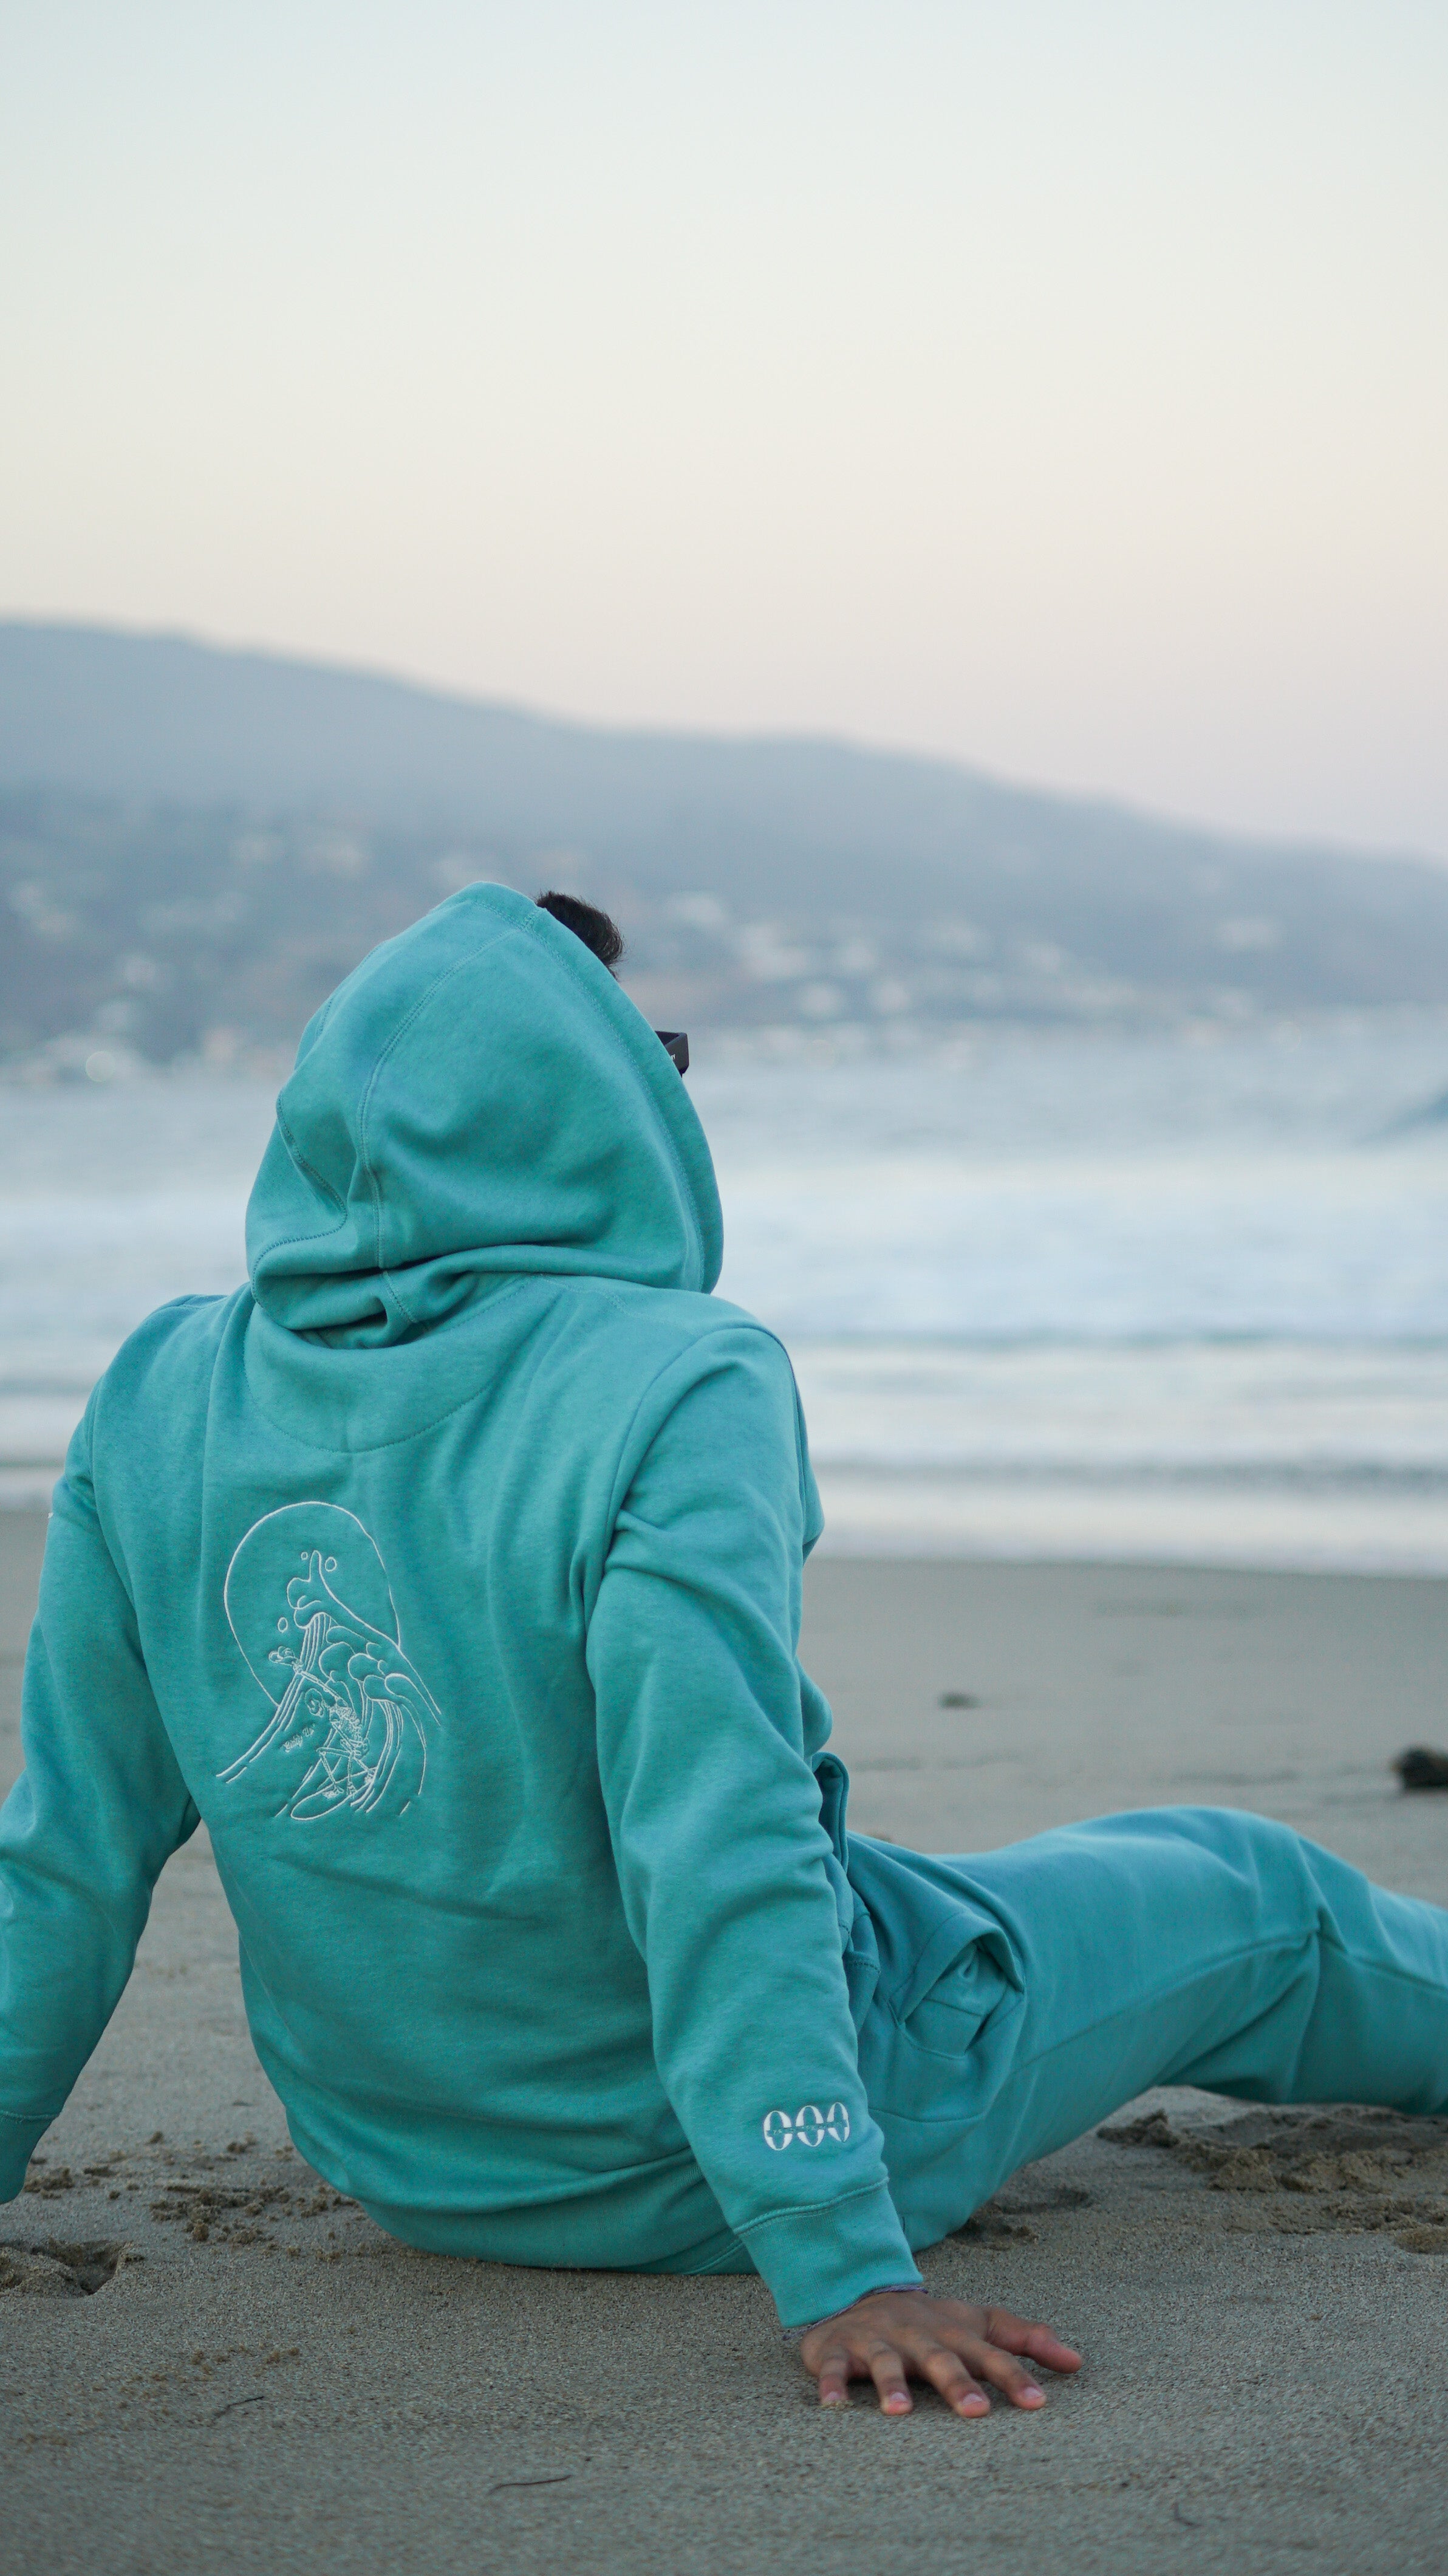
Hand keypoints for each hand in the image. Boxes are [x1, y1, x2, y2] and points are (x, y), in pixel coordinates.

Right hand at [798, 2289, 1081, 2417]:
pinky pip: (831, 2368)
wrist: (857, 2296)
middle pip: (940, 2358)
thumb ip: (1024, 2339)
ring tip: (900, 2412)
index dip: (1014, 2376)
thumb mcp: (976, 2323)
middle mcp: (917, 2334)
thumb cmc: (930, 2324)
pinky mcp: (837, 2349)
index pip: (989, 2354)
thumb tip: (1078, 2362)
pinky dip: (831, 2384)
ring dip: (892, 2384)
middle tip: (976, 2411)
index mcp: (952, 2332)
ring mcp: (876, 2340)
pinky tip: (833, 2406)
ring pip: (885, 2362)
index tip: (1039, 2403)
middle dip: (957, 2383)